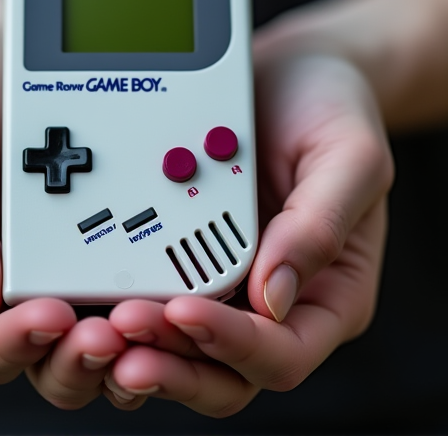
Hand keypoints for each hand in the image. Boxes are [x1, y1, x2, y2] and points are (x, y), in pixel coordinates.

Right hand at [0, 26, 126, 407]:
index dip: (15, 345)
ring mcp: (76, 258)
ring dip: (131, 338)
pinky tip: (179, 268)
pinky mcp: (119, 231)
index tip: (48, 316)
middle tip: (111, 330)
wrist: (10, 50)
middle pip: (55, 357)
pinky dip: (160, 286)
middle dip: (83, 358)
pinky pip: (141, 273)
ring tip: (154, 309)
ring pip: (107, 332)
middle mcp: (24, 276)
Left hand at [107, 51, 392, 415]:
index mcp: (327, 293)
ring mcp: (228, 281)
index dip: (231, 345)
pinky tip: (100, 289)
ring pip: (183, 349)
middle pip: (222, 371)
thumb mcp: (348, 158)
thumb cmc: (331, 113)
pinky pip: (158, 297)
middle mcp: (273, 298)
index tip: (184, 310)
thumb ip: (319, 227)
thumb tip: (273, 298)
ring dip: (142, 344)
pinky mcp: (189, 256)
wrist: (289, 75)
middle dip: (171, 361)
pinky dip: (130, 305)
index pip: (280, 354)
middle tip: (124, 329)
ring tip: (101, 322)